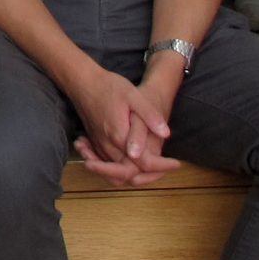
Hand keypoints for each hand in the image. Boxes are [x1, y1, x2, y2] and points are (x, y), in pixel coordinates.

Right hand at [66, 65, 178, 188]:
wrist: (82, 82)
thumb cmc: (109, 87)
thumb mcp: (134, 96)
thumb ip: (150, 116)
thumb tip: (166, 134)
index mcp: (119, 136)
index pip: (143, 163)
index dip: (162, 166)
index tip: (176, 163)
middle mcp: (108, 145)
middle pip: (128, 175)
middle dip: (149, 177)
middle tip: (166, 169)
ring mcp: (99, 146)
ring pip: (115, 174)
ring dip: (135, 176)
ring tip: (153, 170)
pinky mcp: (95, 144)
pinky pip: (107, 166)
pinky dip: (121, 170)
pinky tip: (132, 162)